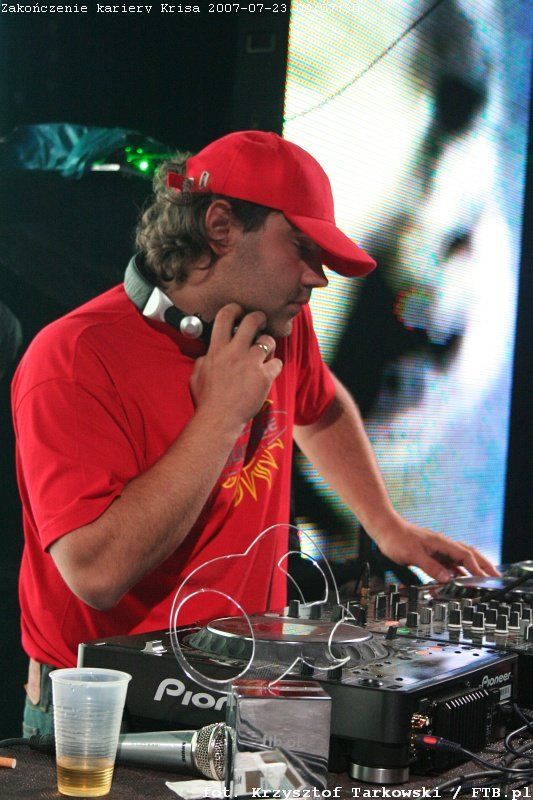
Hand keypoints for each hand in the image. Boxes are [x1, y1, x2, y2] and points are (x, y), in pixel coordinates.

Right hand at [190, 303, 282, 430]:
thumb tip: (208, 354)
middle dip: (259, 317)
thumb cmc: (206, 400)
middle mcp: (235, 351)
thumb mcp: (197, 375)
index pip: (225, 316)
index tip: (239, 310)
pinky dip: (274, 367)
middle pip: (252, 321)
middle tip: (261, 321)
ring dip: (269, 344)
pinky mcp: (264, 376)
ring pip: (268, 341)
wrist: (219, 419)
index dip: (235, 308)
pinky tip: (269, 372)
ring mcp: (251, 363)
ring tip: (266, 352)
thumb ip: (204, 360)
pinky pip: (277, 363)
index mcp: (217, 349)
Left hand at [374, 517, 499, 581]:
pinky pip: (449, 562)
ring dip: (472, 567)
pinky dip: (457, 570)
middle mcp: (442, 545)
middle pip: (469, 554)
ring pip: (460, 558)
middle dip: (483, 564)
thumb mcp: (414, 555)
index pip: (465, 556)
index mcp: (442, 543)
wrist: (384, 528)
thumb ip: (431, 567)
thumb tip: (448, 579)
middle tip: (496, 574)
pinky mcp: (431, 553)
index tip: (485, 579)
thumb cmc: (397, 538)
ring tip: (483, 578)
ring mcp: (437, 549)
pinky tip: (460, 577)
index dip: (476, 568)